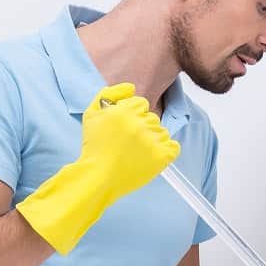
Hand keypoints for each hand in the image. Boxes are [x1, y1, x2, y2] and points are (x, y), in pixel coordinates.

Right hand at [15, 83, 179, 254]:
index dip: (132, 116)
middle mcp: (140, 124)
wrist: (98, 178)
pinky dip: (166, 151)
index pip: (141, 104)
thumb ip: (110, 94)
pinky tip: (151, 157)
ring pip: (162, 132)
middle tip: (127, 144)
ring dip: (153, 140)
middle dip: (142, 128)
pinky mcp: (161, 157)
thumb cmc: (94, 147)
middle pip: (152, 119)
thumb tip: (132, 87)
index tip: (124, 129)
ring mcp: (153, 141)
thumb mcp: (92, 114)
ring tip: (137, 153)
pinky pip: (174, 147)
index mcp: (125, 111)